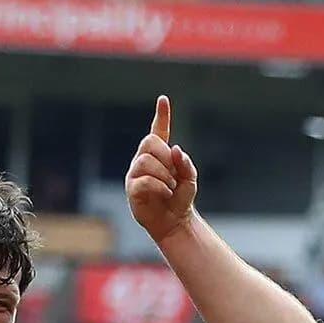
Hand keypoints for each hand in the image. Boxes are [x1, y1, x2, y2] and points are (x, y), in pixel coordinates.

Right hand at [124, 96, 199, 237]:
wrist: (175, 222)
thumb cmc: (180, 199)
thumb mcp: (190, 179)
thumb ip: (185, 162)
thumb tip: (175, 149)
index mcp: (159, 155)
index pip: (158, 131)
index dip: (161, 116)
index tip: (164, 100)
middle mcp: (143, 160)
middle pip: (149, 143)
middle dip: (165, 156)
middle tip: (173, 174)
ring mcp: (135, 174)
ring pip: (146, 161)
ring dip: (164, 174)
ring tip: (170, 186)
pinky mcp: (132, 189)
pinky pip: (143, 180)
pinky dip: (159, 186)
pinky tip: (165, 193)